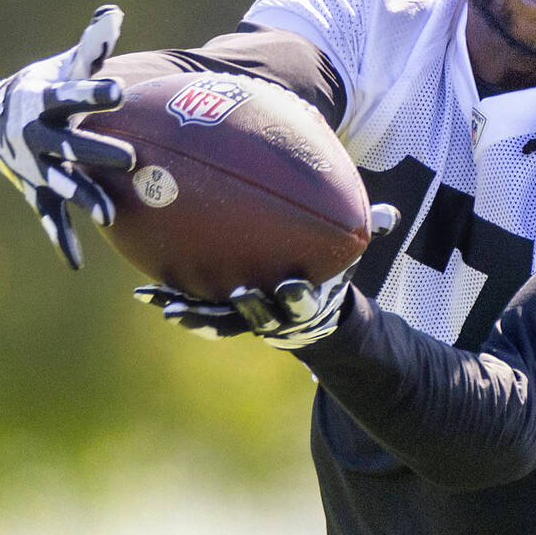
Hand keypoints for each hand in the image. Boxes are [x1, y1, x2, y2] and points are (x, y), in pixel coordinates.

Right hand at [0, 5, 136, 267]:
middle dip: (98, 151)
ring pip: (61, 183)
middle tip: (130, 157)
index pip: (71, 93)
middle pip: (70, 144)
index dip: (93, 92)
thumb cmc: (49, 86)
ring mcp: (35, 166)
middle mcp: (38, 136)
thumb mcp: (67, 64)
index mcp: (46, 101)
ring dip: (84, 197)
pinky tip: (75, 260)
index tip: (118, 90)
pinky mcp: (36, 189)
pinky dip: (61, 238)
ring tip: (110, 214)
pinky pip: (48, 216)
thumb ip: (93, 43)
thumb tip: (113, 12)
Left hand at [135, 203, 400, 347]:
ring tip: (167, 307)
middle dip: (246, 310)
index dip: (296, 296)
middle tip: (234, 295)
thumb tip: (392, 214)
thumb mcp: (349, 257)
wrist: (309, 318)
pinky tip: (143, 293)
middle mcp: (272, 314)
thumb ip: (368, 233)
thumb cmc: (327, 274)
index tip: (292, 285)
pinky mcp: (219, 313)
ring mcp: (243, 318)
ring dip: (194, 313)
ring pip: (217, 320)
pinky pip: (193, 307)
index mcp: (304, 298)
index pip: (302, 299)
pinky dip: (169, 300)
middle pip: (257, 317)